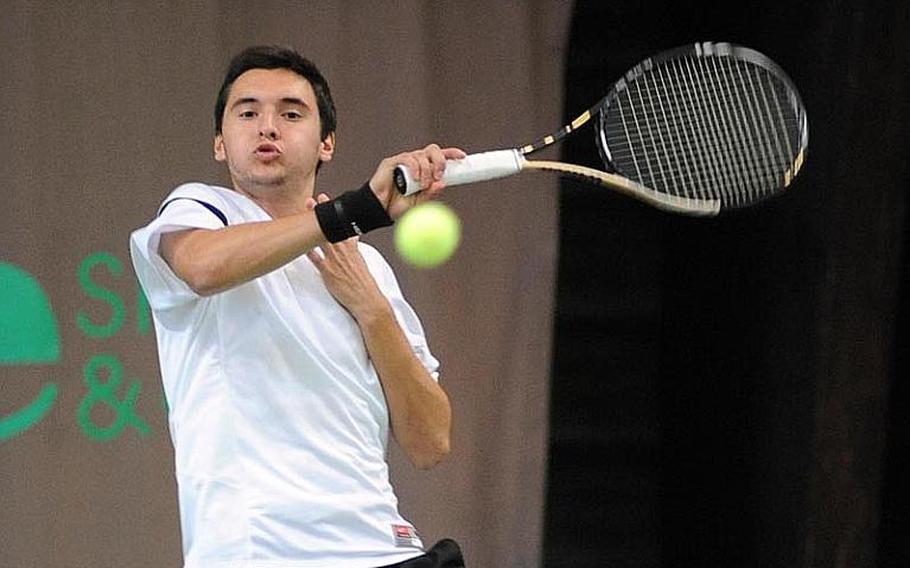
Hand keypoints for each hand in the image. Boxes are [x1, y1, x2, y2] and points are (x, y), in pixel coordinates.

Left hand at [305, 193, 388, 319]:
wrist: (366, 298)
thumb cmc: (364, 283)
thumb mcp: (361, 260)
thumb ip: (354, 247)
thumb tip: (354, 236)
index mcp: (351, 247)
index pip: (342, 225)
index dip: (333, 212)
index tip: (325, 200)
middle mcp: (343, 251)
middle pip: (329, 228)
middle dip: (320, 213)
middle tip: (312, 200)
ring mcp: (335, 261)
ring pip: (321, 239)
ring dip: (312, 226)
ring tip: (303, 214)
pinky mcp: (328, 272)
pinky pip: (315, 259)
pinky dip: (308, 250)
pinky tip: (299, 244)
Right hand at [368, 144, 466, 219]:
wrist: (381, 210)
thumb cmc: (398, 205)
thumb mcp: (420, 202)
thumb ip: (431, 193)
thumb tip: (443, 183)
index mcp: (425, 170)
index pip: (440, 157)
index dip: (452, 154)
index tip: (462, 157)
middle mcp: (416, 162)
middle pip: (433, 150)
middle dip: (440, 161)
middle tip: (439, 175)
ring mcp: (405, 161)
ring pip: (421, 155)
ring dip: (426, 170)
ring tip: (422, 185)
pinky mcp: (393, 162)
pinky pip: (408, 158)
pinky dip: (414, 167)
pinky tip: (414, 178)